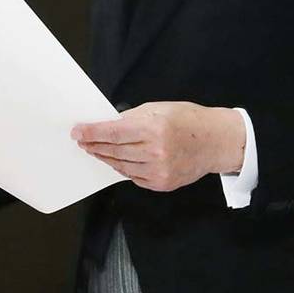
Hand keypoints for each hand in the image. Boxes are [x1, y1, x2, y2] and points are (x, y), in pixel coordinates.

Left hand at [72, 102, 245, 191]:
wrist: (216, 142)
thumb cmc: (188, 120)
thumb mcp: (159, 108)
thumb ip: (133, 117)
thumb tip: (109, 124)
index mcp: (153, 128)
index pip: (113, 132)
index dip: (91, 133)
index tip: (77, 132)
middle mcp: (155, 151)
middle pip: (113, 151)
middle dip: (94, 145)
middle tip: (82, 142)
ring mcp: (158, 170)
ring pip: (121, 166)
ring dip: (105, 158)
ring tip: (95, 150)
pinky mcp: (161, 184)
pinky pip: (133, 177)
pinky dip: (122, 168)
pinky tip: (116, 161)